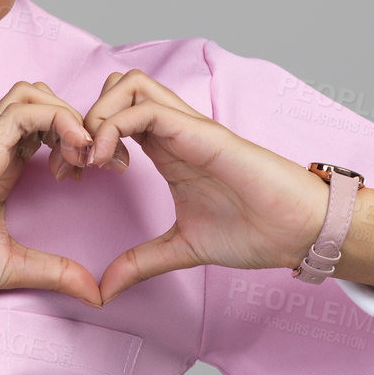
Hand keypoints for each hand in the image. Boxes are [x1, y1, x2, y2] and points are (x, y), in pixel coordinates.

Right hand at [0, 81, 105, 324]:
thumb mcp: (12, 267)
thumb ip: (53, 272)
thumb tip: (95, 292)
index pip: (40, 127)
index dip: (75, 137)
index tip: (97, 171)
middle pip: (36, 99)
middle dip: (77, 118)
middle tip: (100, 158)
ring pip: (29, 94)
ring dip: (67, 114)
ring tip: (87, 153)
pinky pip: (20, 113)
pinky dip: (56, 120)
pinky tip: (76, 151)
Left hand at [72, 69, 329, 304]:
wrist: (302, 231)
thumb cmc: (255, 231)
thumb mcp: (181, 249)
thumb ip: (140, 263)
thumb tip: (104, 290)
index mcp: (165, 148)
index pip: (112, 114)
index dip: (82, 138)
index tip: (72, 176)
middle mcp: (173, 129)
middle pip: (115, 87)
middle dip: (83, 118)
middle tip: (74, 163)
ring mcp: (188, 126)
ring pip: (128, 85)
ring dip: (99, 116)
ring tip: (92, 160)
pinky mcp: (202, 132)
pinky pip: (148, 109)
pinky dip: (116, 127)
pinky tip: (110, 163)